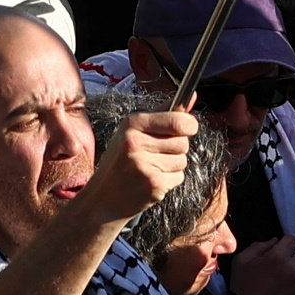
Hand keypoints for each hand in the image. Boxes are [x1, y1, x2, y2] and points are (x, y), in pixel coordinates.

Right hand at [86, 101, 196, 223]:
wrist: (103, 198)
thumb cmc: (120, 162)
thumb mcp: (133, 132)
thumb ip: (163, 114)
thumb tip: (191, 96)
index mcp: (132, 123)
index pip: (178, 120)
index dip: (189, 125)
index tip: (186, 129)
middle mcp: (136, 142)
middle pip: (183, 142)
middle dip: (177, 149)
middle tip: (157, 154)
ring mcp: (144, 164)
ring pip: (182, 160)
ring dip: (173, 166)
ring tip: (151, 168)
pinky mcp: (153, 184)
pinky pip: (179, 177)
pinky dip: (170, 180)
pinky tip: (151, 180)